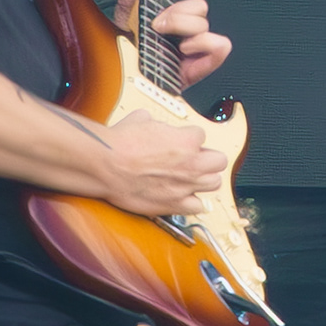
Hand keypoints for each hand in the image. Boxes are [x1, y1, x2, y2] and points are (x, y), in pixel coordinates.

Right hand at [100, 110, 228, 216]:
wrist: (106, 166)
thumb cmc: (120, 144)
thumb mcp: (141, 119)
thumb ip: (155, 122)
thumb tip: (150, 120)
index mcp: (187, 140)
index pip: (202, 136)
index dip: (190, 138)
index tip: (181, 142)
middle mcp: (192, 164)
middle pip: (219, 161)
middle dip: (208, 158)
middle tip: (196, 158)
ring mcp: (186, 186)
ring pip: (214, 183)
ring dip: (205, 179)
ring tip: (192, 177)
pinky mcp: (175, 204)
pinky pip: (198, 206)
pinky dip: (192, 202)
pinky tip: (183, 196)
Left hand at [118, 0, 232, 87]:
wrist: (122, 78)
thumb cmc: (125, 53)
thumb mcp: (122, 17)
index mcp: (175, 21)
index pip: (194, 4)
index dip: (178, 7)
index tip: (157, 19)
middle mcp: (187, 35)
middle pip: (202, 9)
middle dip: (178, 18)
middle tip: (159, 30)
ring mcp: (195, 52)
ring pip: (208, 27)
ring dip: (188, 32)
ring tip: (172, 44)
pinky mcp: (199, 68)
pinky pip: (221, 48)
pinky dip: (204, 45)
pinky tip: (184, 52)